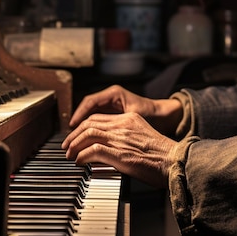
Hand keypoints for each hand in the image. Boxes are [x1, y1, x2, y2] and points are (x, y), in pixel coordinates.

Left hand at [62, 111, 176, 187]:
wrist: (176, 162)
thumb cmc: (163, 156)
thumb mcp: (142, 137)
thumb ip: (125, 137)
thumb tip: (107, 147)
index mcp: (129, 119)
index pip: (99, 117)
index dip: (84, 126)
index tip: (77, 135)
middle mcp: (123, 125)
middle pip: (89, 123)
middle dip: (74, 134)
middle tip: (66, 145)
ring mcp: (121, 138)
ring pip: (88, 134)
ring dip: (74, 145)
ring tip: (69, 154)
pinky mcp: (120, 153)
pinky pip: (93, 150)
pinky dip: (82, 156)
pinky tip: (79, 162)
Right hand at [68, 84, 183, 136]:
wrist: (167, 116)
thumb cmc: (154, 116)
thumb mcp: (134, 118)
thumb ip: (118, 125)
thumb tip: (99, 135)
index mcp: (114, 94)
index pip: (90, 102)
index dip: (79, 115)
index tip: (72, 127)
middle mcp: (111, 97)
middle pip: (87, 109)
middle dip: (77, 123)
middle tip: (69, 137)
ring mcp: (112, 105)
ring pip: (91, 115)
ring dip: (83, 127)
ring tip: (74, 140)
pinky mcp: (114, 114)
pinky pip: (98, 120)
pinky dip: (91, 129)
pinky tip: (87, 140)